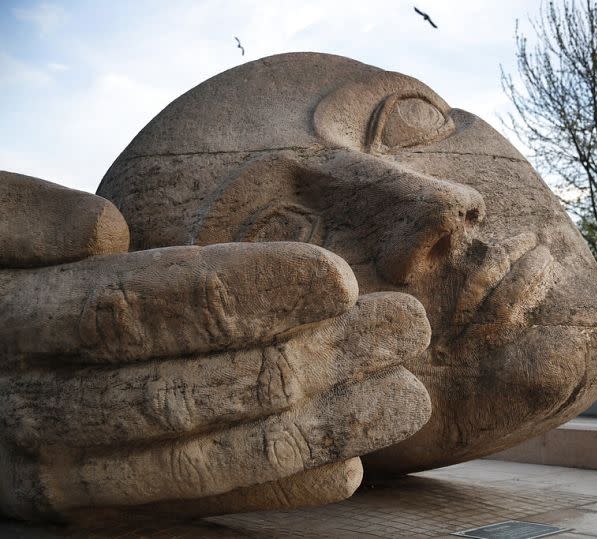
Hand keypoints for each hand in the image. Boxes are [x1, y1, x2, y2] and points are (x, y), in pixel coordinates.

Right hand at [0, 172, 431, 520]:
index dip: (241, 293)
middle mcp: (35, 411)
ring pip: (205, 456)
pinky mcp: (101, 507)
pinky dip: (271, 491)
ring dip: (315, 429)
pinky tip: (349, 471)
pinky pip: (194, 505)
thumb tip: (101, 229)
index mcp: (11, 325)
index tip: (340, 279)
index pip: (136, 308)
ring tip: (408, 397)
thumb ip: (19, 220)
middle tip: (407, 325)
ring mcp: (67, 474)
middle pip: (190, 388)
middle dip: (308, 360)